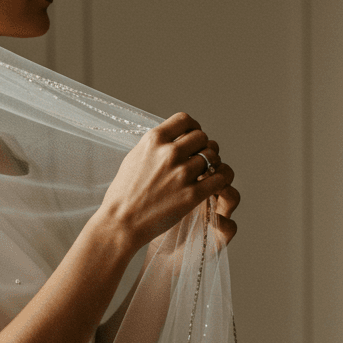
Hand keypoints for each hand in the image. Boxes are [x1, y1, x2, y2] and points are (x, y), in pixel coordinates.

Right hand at [98, 112, 234, 250]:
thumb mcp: (134, 158)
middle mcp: (169, 153)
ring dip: (212, 163)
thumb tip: (173, 139)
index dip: (193, 126)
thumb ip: (155, 146)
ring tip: (206, 171)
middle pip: (201, 137)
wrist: (120, 222)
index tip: (193, 135)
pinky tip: (216, 182)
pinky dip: (221, 178)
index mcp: (153, 140)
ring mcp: (182, 174)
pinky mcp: (192, 194)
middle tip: (200, 157)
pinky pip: (220, 178)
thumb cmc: (124, 193)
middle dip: (203, 146)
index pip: (184, 120)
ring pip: (212, 156)